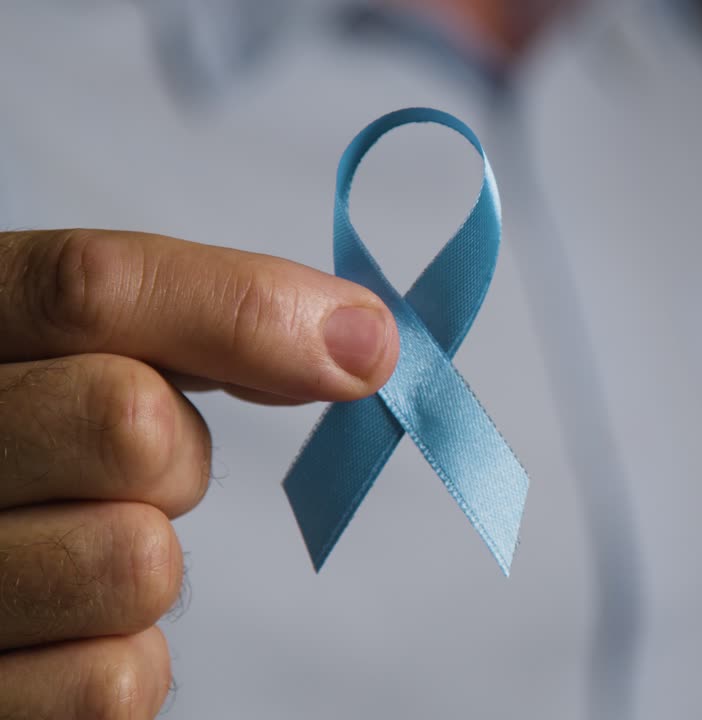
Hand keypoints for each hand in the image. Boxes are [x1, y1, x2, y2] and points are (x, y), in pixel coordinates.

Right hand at [0, 229, 397, 717]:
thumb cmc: (26, 446)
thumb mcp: (81, 347)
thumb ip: (205, 320)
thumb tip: (364, 340)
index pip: (91, 289)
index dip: (246, 313)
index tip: (364, 351)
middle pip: (128, 423)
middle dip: (177, 454)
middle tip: (137, 472)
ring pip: (136, 563)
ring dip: (146, 562)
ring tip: (78, 547)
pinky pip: (115, 682)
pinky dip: (123, 661)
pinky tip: (63, 632)